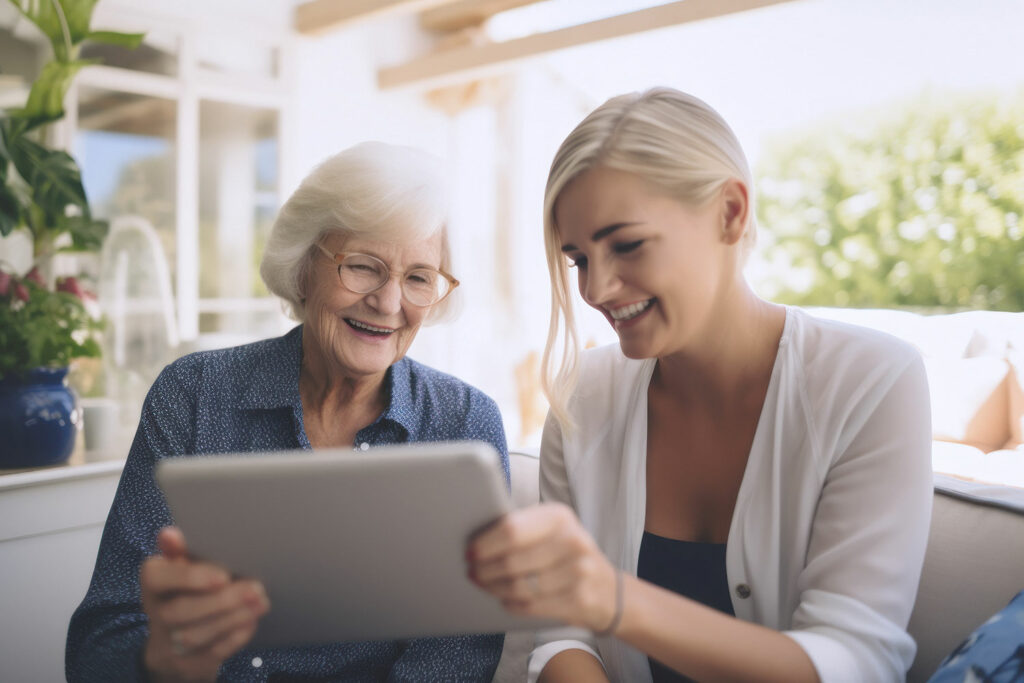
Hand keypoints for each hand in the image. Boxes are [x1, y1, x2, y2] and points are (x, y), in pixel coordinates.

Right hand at [141, 527, 269, 681]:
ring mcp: (169, 645)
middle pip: (180, 611)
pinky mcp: (188, 664)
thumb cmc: (186, 590)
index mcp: (153, 584)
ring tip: (260, 601)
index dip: (189, 578)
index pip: (156, 579)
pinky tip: (252, 620)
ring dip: (233, 617)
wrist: (175, 641)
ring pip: (197, 635)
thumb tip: (169, 534)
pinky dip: (235, 636)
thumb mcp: (182, 566)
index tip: (223, 575)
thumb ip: (179, 550)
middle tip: (255, 587)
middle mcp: (156, 615)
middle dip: (221, 601)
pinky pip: (212, 653)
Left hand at [467, 503, 617, 632]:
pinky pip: (530, 605)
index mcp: (559, 516)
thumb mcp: (552, 531)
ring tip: (484, 584)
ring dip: (494, 588)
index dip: (485, 543)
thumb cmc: (567, 555)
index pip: (511, 529)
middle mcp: (572, 540)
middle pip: (511, 560)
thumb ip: (523, 529)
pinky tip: (504, 599)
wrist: (608, 590)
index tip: (469, 551)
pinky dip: (511, 604)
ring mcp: (579, 572)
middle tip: (472, 572)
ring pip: (519, 586)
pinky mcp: (579, 600)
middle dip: (485, 569)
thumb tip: (477, 540)